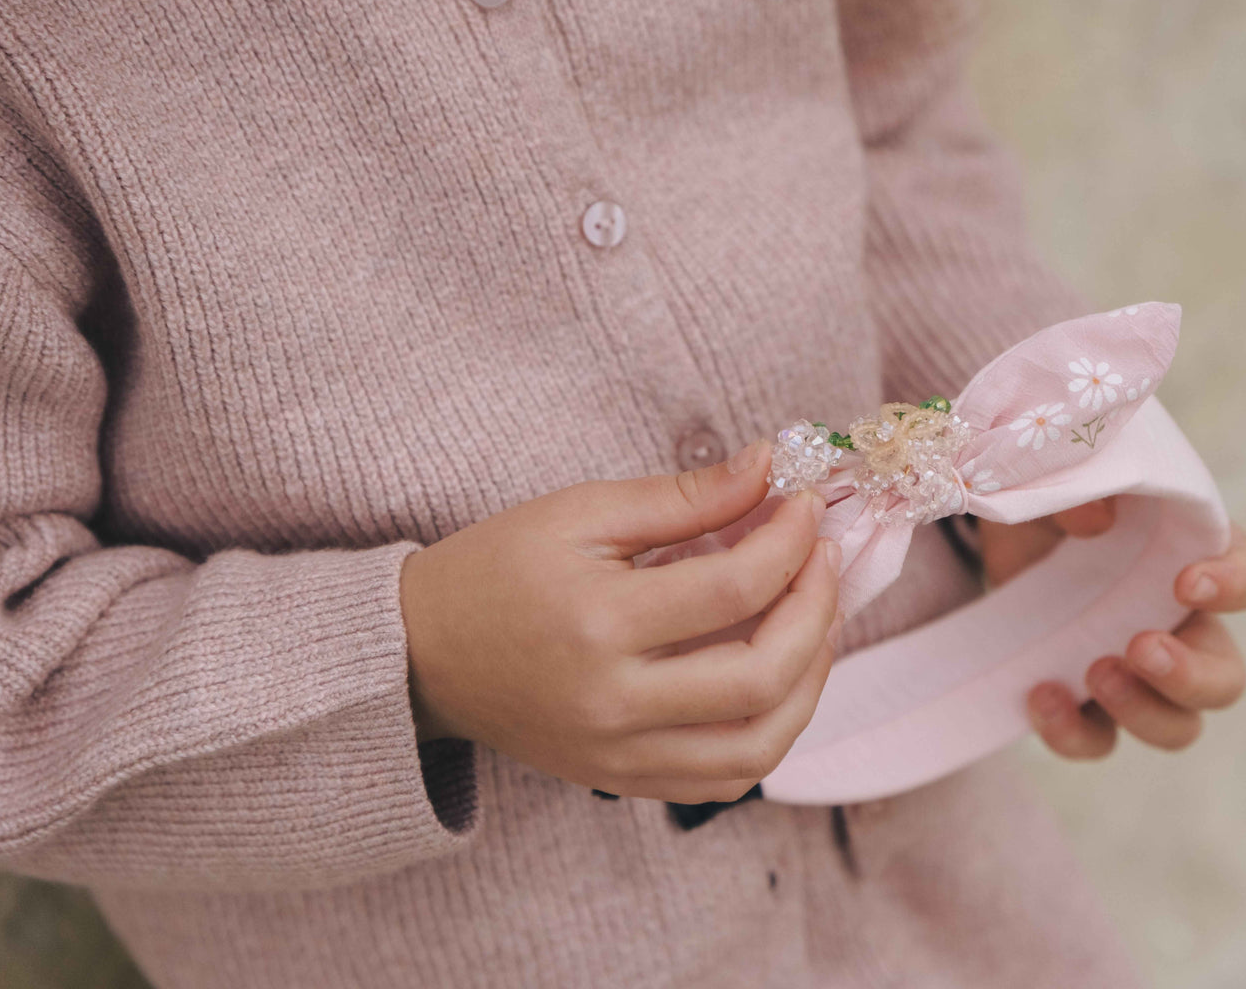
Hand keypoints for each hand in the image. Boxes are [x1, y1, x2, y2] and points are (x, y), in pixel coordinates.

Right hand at [399, 441, 842, 802]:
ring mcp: (620, 754)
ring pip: (759, 744)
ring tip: (817, 621)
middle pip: (761, 676)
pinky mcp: (622, 780)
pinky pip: (726, 779)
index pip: (732, 591)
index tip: (802, 506)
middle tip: (822, 560)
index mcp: (598, 623)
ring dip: (811, 681)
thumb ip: (682, 495)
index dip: (789, 542)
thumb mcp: (579, 512)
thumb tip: (768, 465)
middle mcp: (613, 702)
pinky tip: (782, 680)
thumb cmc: (495, 571)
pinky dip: (772, 732)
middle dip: (817, 611)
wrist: (423, 655)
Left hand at [971, 500, 1245, 757]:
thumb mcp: (1062, 472)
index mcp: (1193, 556)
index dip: (1234, 586)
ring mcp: (1132, 669)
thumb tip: (1096, 519)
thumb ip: (1081, 486)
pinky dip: (1072, 733)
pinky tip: (1039, 695)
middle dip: (1190, 676)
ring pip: (1176, 726)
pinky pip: (1095, 739)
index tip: (1187, 582)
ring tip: (1094, 672)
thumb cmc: (1055, 487)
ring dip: (1143, 712)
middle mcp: (1177, 622)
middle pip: (1225, 678)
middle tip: (1139, 647)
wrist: (1002, 514)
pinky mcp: (1081, 696)